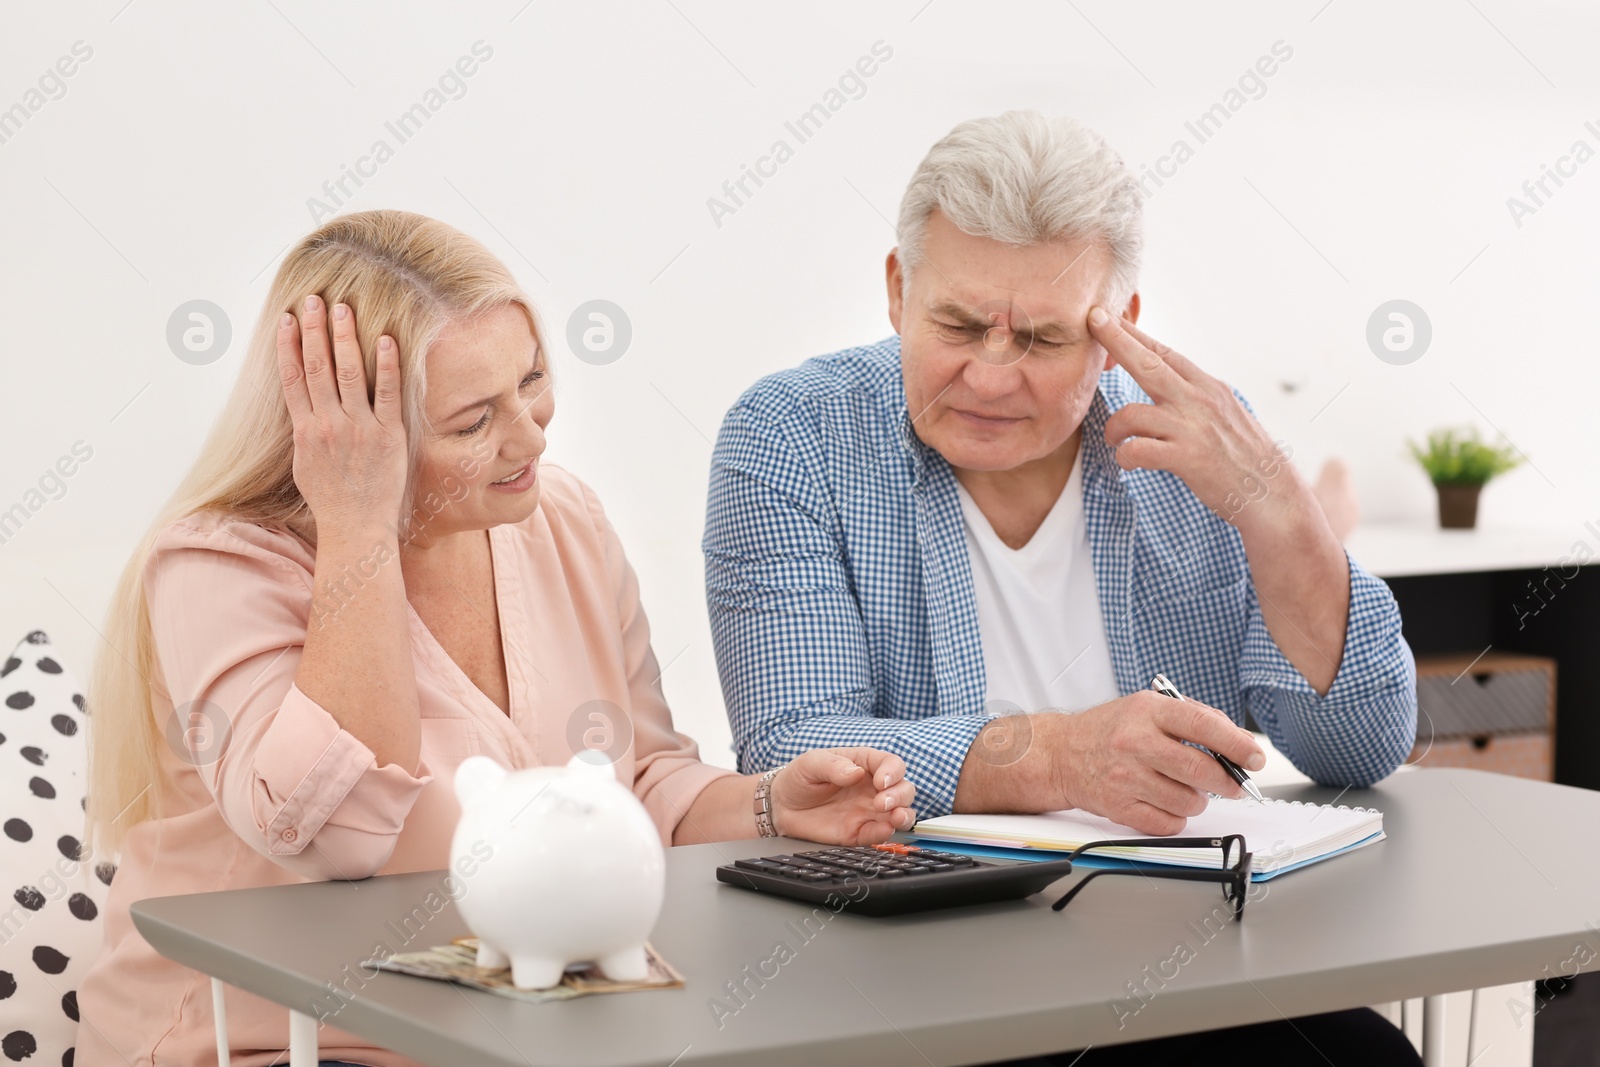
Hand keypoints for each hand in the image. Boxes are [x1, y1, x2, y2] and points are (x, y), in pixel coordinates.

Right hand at [277, 295, 407, 536]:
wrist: (356, 528)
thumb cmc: (332, 499)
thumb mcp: (305, 464)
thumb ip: (305, 432)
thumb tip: (302, 408)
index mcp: (305, 431)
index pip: (291, 379)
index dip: (288, 345)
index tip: (286, 318)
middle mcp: (329, 425)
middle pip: (317, 368)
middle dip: (314, 330)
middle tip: (313, 299)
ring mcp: (359, 429)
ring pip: (349, 374)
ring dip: (345, 338)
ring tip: (342, 309)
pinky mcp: (389, 436)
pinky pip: (389, 394)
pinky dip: (387, 365)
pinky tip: (386, 339)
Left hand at [768, 747, 916, 844]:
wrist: (782, 806)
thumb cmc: (799, 777)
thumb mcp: (811, 763)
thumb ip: (833, 766)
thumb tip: (856, 772)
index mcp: (864, 764)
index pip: (891, 764)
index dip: (892, 772)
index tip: (880, 782)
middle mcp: (873, 788)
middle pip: (904, 789)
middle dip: (899, 796)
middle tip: (880, 802)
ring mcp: (869, 811)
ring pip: (901, 813)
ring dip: (904, 815)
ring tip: (894, 817)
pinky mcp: (860, 832)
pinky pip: (880, 835)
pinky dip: (885, 834)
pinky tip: (881, 831)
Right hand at [1050, 691, 1265, 834]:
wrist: (1061, 753)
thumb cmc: (1110, 729)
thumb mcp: (1148, 707)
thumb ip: (1194, 717)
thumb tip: (1239, 742)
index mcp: (1147, 711)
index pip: (1203, 726)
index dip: (1237, 744)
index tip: (1256, 757)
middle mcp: (1135, 743)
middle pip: (1201, 770)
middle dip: (1228, 781)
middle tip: (1234, 783)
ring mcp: (1125, 777)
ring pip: (1189, 802)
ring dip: (1197, 800)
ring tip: (1184, 788)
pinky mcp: (1119, 807)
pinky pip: (1169, 823)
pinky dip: (1176, 817)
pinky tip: (1165, 801)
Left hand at [1087, 306, 1306, 533]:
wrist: (1271, 492)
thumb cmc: (1244, 456)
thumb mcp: (1225, 413)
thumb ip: (1195, 396)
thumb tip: (1169, 379)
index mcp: (1208, 387)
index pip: (1166, 353)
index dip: (1137, 334)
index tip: (1111, 316)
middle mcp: (1199, 401)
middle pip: (1149, 364)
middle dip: (1118, 340)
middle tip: (1095, 320)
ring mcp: (1193, 428)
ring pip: (1133, 414)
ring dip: (1114, 428)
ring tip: (1115, 439)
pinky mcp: (1188, 458)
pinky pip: (1138, 450)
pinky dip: (1125, 456)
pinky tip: (1128, 462)